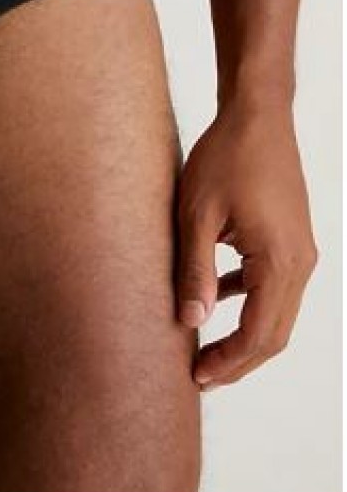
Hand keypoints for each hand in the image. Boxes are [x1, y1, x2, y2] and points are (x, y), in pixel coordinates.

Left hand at [175, 95, 317, 389]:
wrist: (257, 115)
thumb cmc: (225, 156)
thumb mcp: (196, 214)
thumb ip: (194, 270)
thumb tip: (190, 321)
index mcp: (279, 262)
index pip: (259, 335)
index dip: (228, 363)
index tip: (196, 377)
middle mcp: (299, 262)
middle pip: (274, 334)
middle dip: (238, 360)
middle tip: (199, 375)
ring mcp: (300, 251)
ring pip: (276, 312)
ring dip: (244, 334)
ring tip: (204, 347)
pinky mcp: (291, 239)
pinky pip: (274, 286)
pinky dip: (249, 302)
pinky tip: (217, 296)